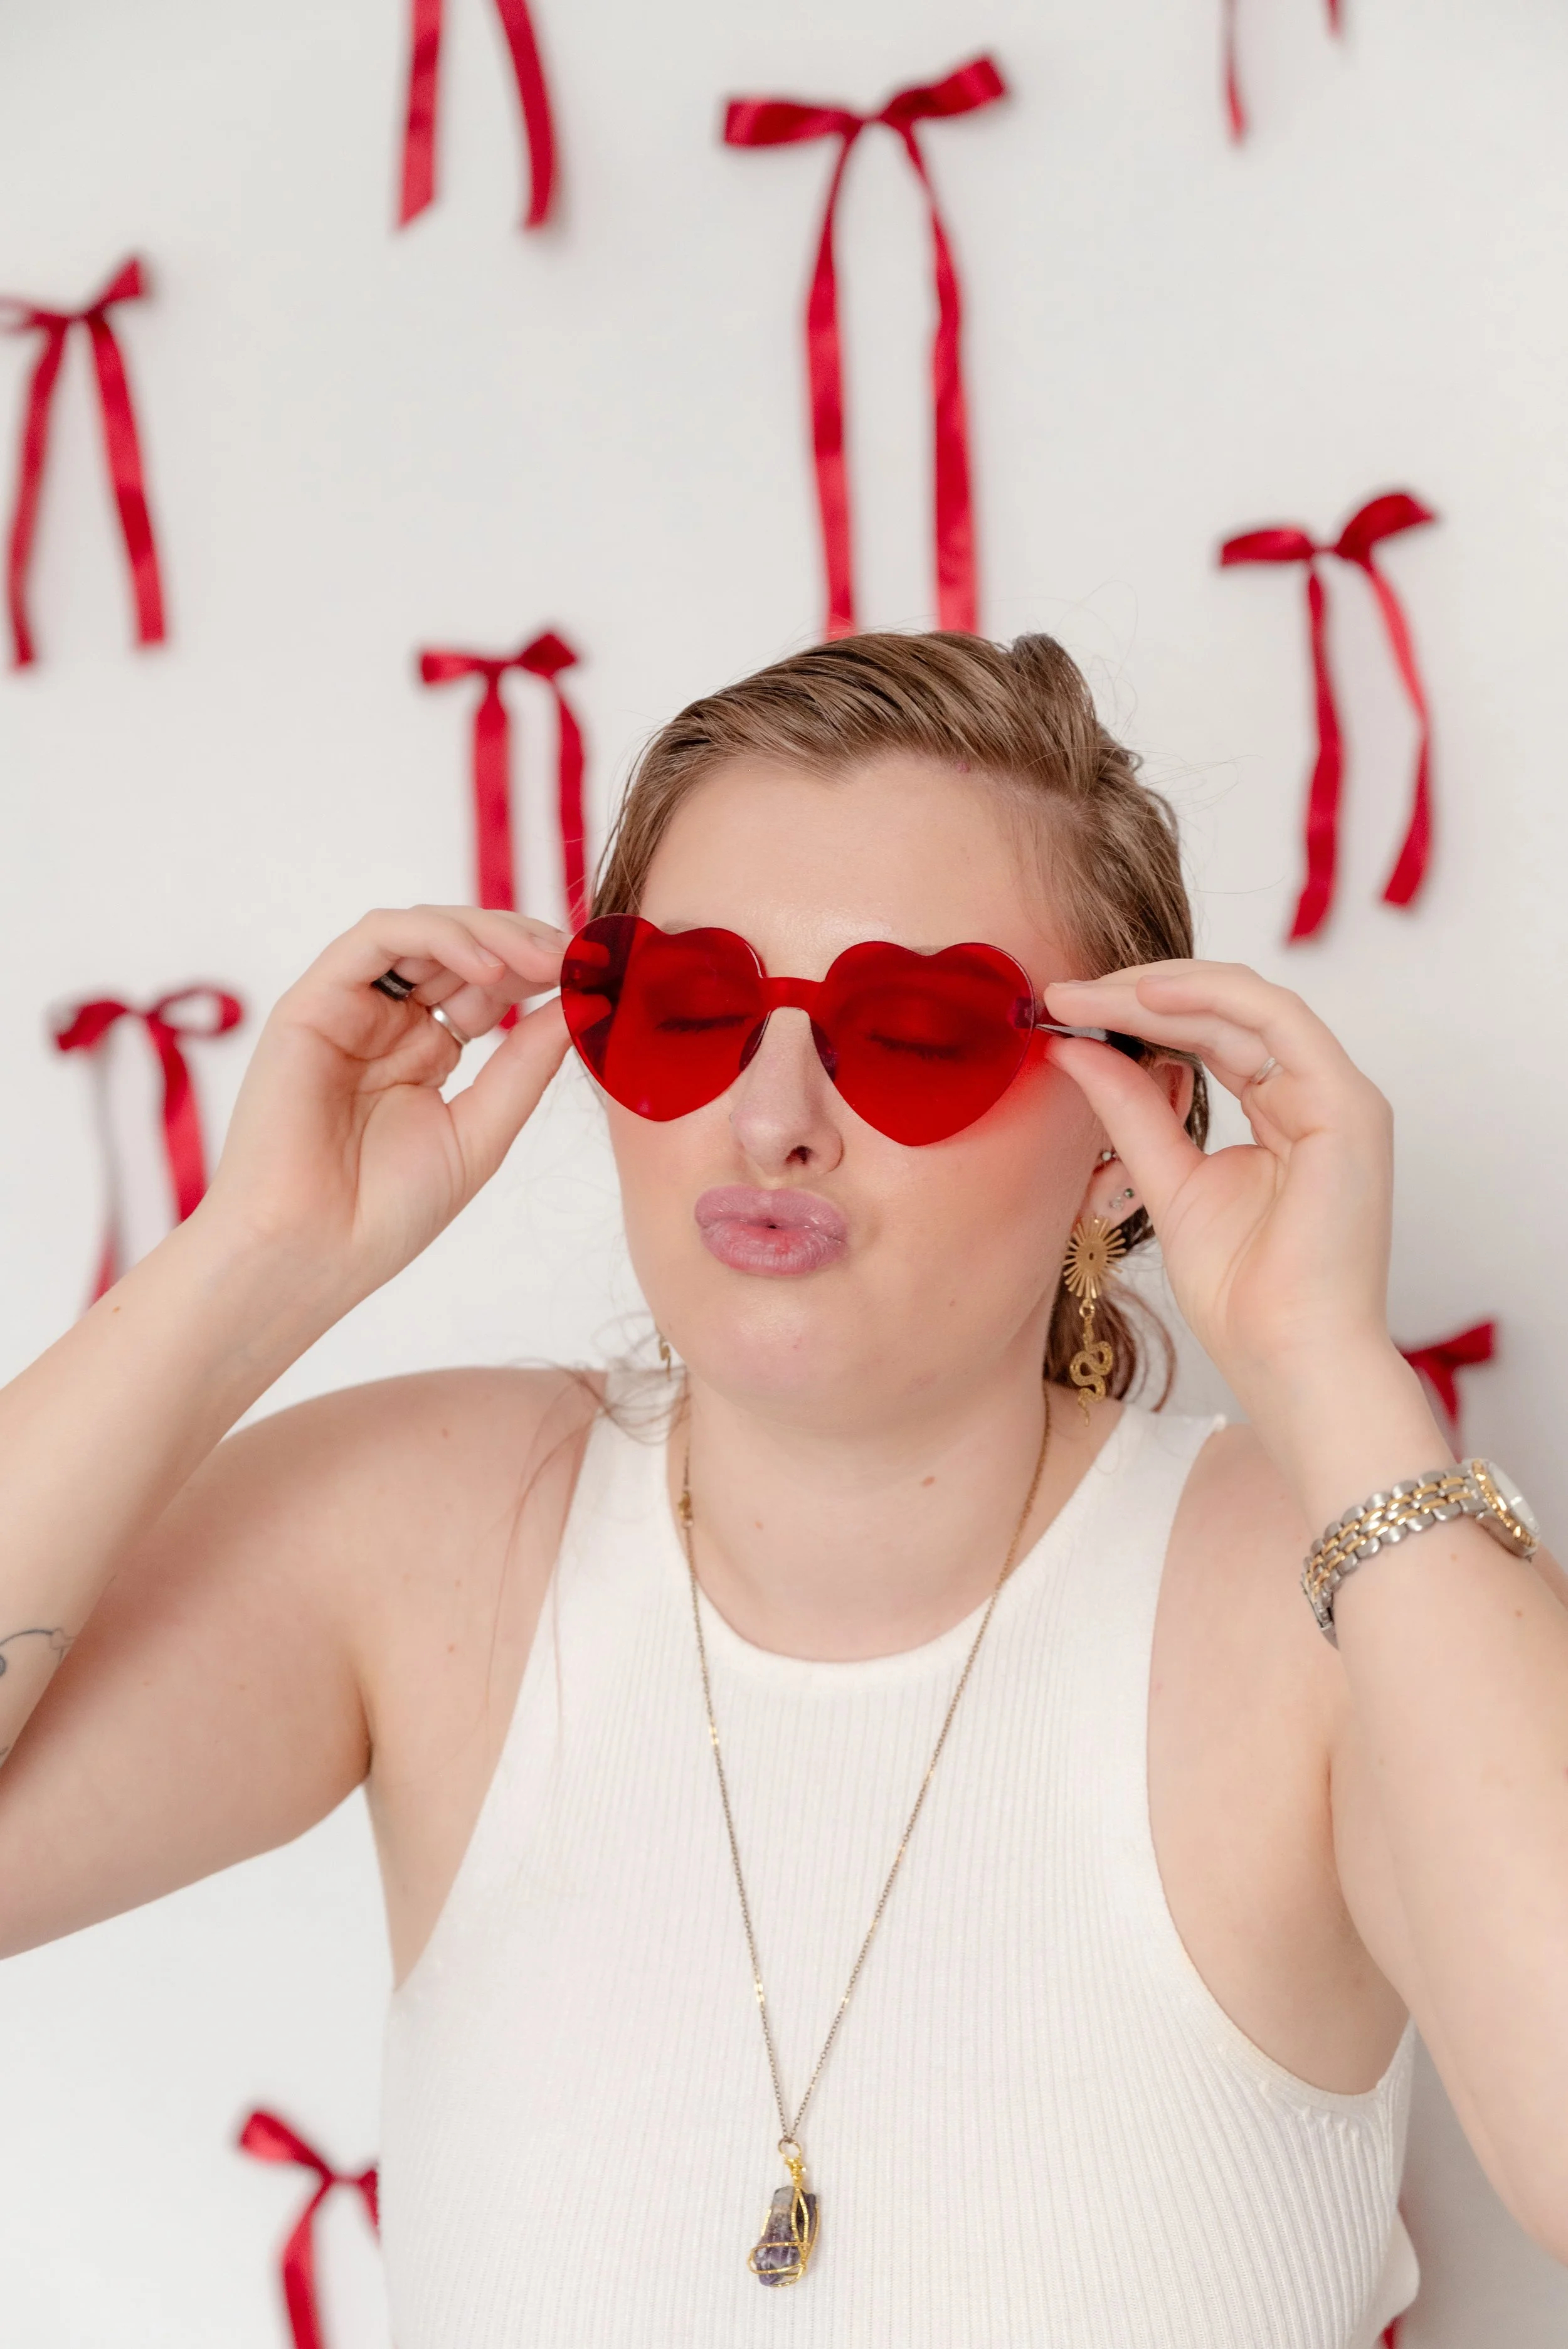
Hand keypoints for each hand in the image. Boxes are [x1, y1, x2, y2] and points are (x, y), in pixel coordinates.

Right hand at [200, 906, 570, 1307]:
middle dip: (526, 944)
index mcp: (427, 1052)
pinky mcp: (312, 1001)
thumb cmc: (385, 1213)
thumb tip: (583, 1003)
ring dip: (490, 933)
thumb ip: (526, 1064)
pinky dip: (436, 936)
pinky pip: (375, 938)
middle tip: (580, 956)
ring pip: (423, 931)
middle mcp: (387, 1022)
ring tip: (544, 960)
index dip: (544, 973)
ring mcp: (349, 1008)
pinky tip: (487, 967)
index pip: (491, 986)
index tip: (600, 977)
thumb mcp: (481, 1130)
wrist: (311, 1254)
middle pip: (462, 948)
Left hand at [1043, 960, 1395, 1409]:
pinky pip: (1278, 1022)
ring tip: (1088, 993)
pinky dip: (1211, 998)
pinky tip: (1145, 997)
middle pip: (1225, 1010)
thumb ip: (1129, 1112)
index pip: (1209, 1034)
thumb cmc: (1243, 1296)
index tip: (1062, 1010)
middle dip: (1138, 993)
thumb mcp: (1164, 1181)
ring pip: (1248, 1003)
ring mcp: (1339, 1097)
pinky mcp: (1349, 1107)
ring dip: (1162, 988)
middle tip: (1062, 992)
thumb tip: (1072, 1049)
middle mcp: (1316, 1094)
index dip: (1135, 1013)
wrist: (1287, 1357)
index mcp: (1284, 1111)